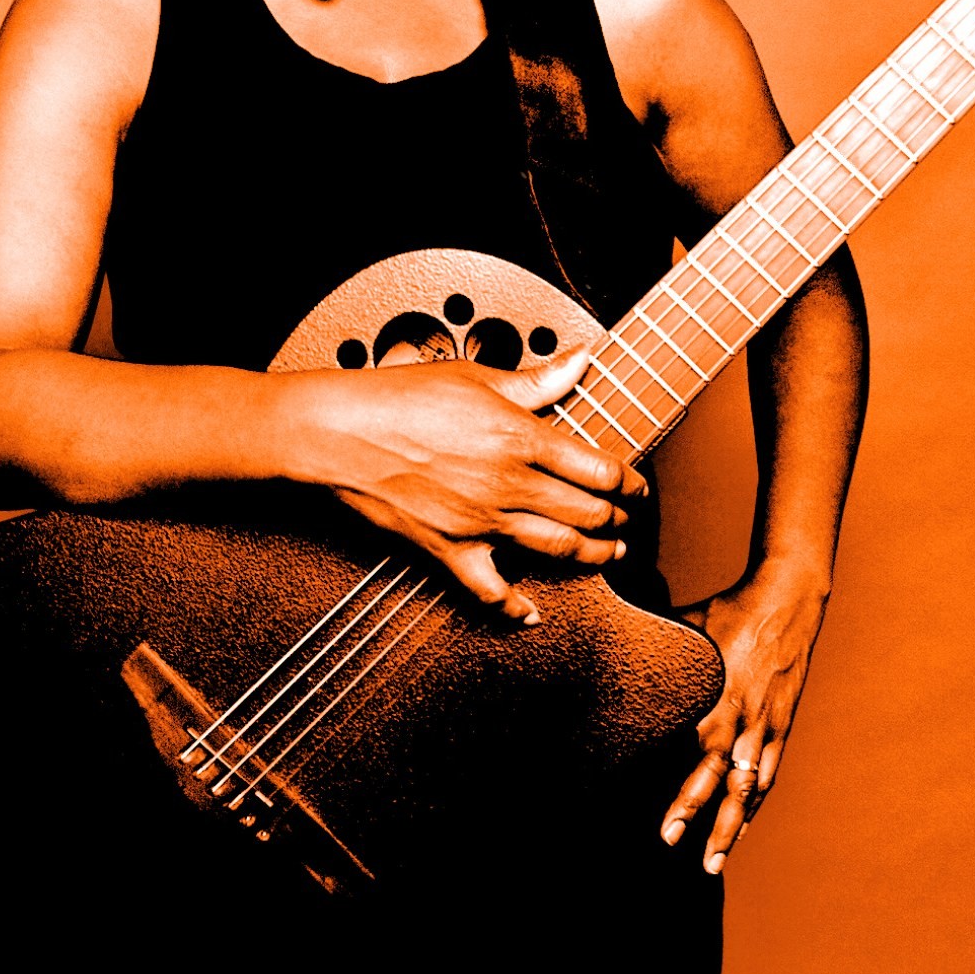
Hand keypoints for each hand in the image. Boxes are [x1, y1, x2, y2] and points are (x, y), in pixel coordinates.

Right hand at [295, 348, 645, 623]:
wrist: (339, 432)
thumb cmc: (398, 398)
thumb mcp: (476, 376)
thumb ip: (537, 379)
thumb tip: (580, 360)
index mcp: (520, 439)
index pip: (598, 469)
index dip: (628, 480)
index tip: (636, 483)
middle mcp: (508, 485)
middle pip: (587, 512)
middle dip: (618, 517)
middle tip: (628, 517)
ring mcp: (481, 522)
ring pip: (556, 549)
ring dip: (592, 554)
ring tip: (608, 552)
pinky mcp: (449, 549)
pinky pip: (489, 590)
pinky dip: (514, 607)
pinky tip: (531, 613)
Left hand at [661, 568, 828, 871]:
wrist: (786, 601)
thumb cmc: (729, 611)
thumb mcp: (687, 628)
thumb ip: (660, 651)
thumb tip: (616, 650)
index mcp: (717, 701)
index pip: (696, 763)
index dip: (681, 799)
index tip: (664, 829)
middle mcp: (742, 722)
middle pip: (721, 784)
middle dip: (699, 819)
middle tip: (676, 849)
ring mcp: (766, 726)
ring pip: (749, 789)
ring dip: (731, 827)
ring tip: (714, 860)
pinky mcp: (782, 724)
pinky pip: (769, 772)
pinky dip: (756, 802)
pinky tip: (745, 823)